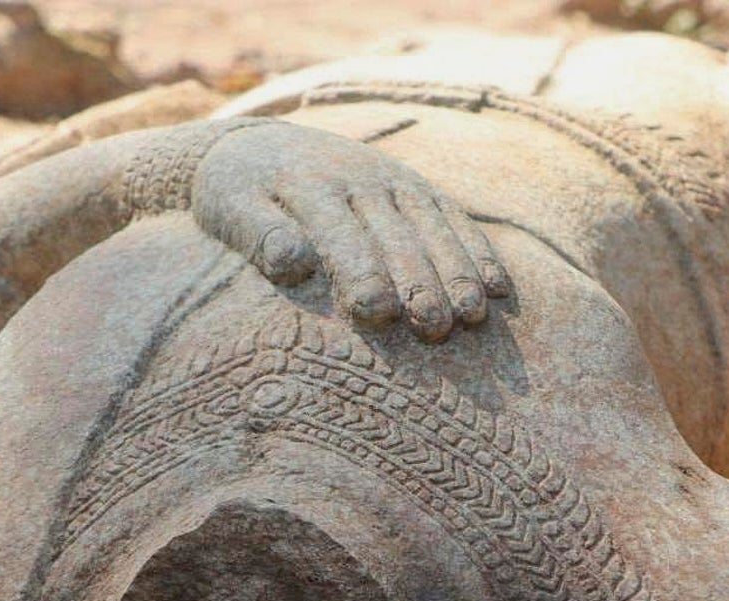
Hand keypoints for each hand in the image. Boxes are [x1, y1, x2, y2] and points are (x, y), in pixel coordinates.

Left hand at [191, 122, 508, 342]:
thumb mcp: (229, 207)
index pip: (341, 235)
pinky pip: (454, 219)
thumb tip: (292, 264)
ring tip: (472, 315)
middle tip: (436, 328)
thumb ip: (259, 235)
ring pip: (433, 228)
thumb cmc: (237, 192)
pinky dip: (477, 251)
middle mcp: (360, 180)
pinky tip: (498, 287)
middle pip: (396, 236)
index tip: (377, 312)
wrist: (260, 144)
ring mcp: (394, 181)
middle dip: (419, 282)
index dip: (361, 273)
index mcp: (310, 187)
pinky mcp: (416, 188)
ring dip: (457, 271)